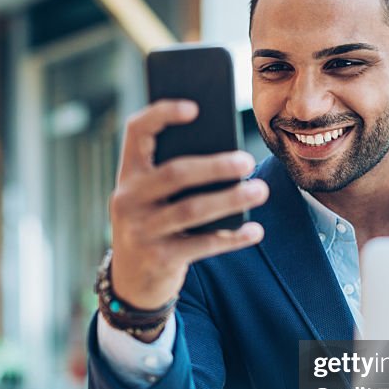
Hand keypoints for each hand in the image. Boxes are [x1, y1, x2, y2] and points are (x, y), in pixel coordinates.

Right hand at [109, 99, 268, 311]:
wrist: (132, 281)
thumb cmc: (155, 223)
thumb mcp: (152, 197)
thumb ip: (175, 174)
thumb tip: (228, 154)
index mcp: (128, 173)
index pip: (136, 130)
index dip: (162, 114)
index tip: (195, 108)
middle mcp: (128, 199)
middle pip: (175, 173)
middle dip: (215, 166)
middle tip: (247, 161)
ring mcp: (141, 230)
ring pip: (192, 209)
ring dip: (231, 199)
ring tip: (260, 190)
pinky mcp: (160, 259)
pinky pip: (202, 245)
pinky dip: (232, 237)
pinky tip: (255, 230)